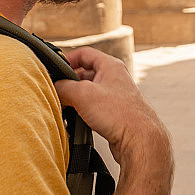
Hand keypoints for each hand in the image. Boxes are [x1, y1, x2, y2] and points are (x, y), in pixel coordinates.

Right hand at [54, 47, 170, 164]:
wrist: (140, 141)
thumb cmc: (121, 115)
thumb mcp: (84, 95)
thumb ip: (64, 87)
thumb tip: (53, 88)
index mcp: (111, 66)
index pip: (84, 53)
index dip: (67, 59)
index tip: (55, 70)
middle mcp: (115, 78)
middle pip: (84, 73)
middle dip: (69, 82)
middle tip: (57, 91)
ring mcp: (115, 96)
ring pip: (88, 91)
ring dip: (75, 98)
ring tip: (65, 106)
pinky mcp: (114, 113)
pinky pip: (93, 107)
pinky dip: (82, 111)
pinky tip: (76, 119)